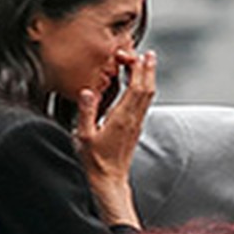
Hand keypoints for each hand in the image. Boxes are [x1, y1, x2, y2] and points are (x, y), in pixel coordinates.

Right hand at [75, 50, 156, 226]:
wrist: (109, 179)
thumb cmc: (95, 160)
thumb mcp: (84, 135)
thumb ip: (86, 112)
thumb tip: (88, 91)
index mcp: (122, 118)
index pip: (136, 88)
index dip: (138, 70)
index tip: (135, 55)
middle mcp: (133, 119)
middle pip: (146, 89)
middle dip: (148, 69)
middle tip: (148, 54)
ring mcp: (136, 124)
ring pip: (147, 96)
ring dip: (148, 78)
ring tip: (148, 64)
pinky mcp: (135, 128)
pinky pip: (143, 104)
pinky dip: (143, 90)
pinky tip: (139, 86)